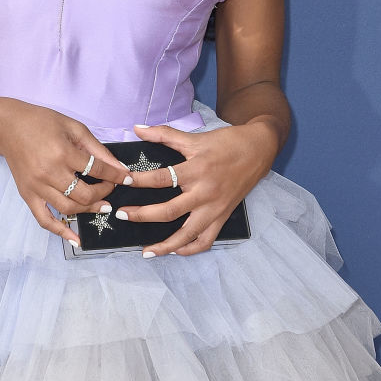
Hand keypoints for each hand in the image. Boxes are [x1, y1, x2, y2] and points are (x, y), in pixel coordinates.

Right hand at [0, 101, 132, 245]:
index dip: (115, 175)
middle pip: (84, 195)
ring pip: (68, 209)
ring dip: (88, 211)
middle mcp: (50, 173)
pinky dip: (60, 232)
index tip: (127, 178)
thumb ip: (96, 148)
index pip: (96, 170)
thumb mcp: (73, 127)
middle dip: (103, 194)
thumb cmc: (43, 122)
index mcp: (62, 153)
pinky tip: (76, 239)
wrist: (9, 127)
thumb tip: (118, 166)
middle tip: (111, 189)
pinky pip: (44, 220)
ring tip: (101, 206)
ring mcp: (37, 187)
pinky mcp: (27, 195)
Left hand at [118, 120, 277, 256]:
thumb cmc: (226, 142)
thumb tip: (137, 128)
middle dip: (142, 215)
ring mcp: (214, 209)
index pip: (162, 179)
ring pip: (187, 235)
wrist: (258, 149)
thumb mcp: (195, 137)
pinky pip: (206, 240)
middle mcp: (204, 193)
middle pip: (169, 212)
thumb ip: (164, 134)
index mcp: (196, 170)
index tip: (123, 181)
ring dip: (165, 245)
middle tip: (121, 215)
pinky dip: (190, 248)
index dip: (140, 181)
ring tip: (145, 251)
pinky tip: (175, 250)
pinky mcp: (223, 217)